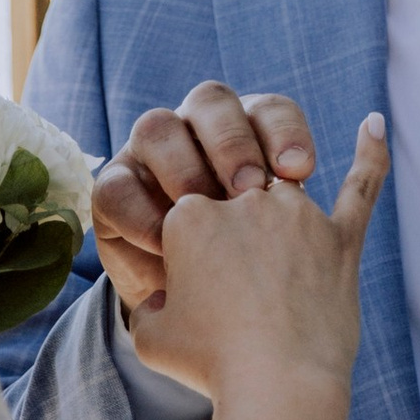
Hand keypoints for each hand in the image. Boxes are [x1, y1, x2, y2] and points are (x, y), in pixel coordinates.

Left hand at [94, 85, 319, 318]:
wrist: (230, 298)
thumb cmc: (196, 309)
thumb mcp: (167, 315)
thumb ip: (158, 305)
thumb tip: (162, 300)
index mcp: (126, 195)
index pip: (119, 190)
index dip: (138, 215)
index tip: (166, 250)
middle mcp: (163, 152)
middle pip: (159, 127)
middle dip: (182, 166)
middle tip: (217, 202)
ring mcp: (212, 134)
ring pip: (215, 104)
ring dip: (235, 141)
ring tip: (261, 186)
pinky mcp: (266, 133)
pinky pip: (277, 116)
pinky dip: (290, 136)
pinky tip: (301, 171)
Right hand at [126, 121, 385, 401]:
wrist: (277, 387)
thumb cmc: (210, 365)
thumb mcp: (149, 334)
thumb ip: (152, 301)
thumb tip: (164, 298)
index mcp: (189, 215)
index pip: (182, 209)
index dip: (185, 252)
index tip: (195, 294)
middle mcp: (245, 201)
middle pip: (231, 195)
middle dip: (230, 236)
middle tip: (236, 289)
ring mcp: (296, 215)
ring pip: (283, 192)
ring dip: (277, 221)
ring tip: (275, 276)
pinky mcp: (340, 238)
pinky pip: (360, 186)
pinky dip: (370, 155)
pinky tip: (373, 126)